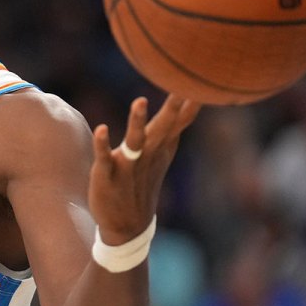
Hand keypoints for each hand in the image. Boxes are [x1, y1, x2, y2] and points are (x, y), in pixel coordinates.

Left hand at [88, 94, 199, 242]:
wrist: (126, 225)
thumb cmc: (143, 181)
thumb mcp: (163, 153)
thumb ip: (174, 127)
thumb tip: (190, 103)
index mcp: (161, 147)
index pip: (179, 122)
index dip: (190, 102)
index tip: (203, 80)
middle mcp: (148, 154)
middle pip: (162, 128)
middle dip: (172, 108)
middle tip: (183, 86)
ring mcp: (128, 165)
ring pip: (135, 141)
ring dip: (138, 122)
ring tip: (140, 101)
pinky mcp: (107, 174)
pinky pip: (104, 158)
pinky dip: (103, 145)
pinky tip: (102, 128)